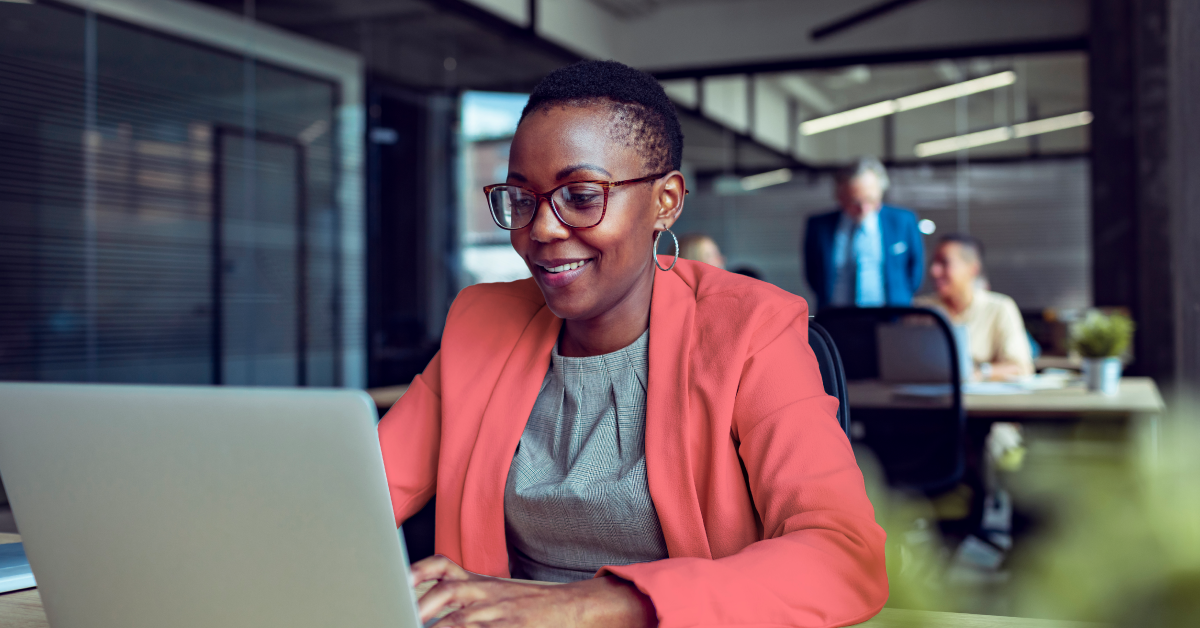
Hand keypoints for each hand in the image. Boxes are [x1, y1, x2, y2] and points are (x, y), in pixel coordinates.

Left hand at [412, 555, 656, 627]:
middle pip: (446, 591)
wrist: (573, 608)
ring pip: (460, 619)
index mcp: (479, 581)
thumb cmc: (530, 605)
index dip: (417, 572)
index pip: (443, 567)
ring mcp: (498, 612)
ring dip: (437, 626)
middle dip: (419, 606)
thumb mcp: (496, 591)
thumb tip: (425, 601)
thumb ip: (464, 592)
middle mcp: (486, 592)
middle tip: (399, 614)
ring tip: (415, 627)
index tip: (396, 581)